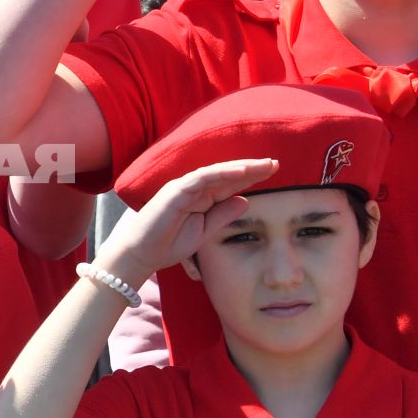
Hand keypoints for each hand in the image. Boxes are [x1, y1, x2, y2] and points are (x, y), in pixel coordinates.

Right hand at [95, 158, 279, 285]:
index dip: (251, 178)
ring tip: (263, 165)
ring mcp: (184, 187)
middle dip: (251, 168)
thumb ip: (223, 216)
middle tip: (276, 163)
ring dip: (241, 167)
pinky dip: (222, 173)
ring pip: (217, 172)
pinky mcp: (176, 190)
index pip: (229, 184)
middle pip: (227, 174)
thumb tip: (245, 200)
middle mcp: (194, 188)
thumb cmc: (168, 244)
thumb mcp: (204, 232)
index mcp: (201, 198)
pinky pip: (202, 178)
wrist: (141, 254)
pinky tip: (240, 172)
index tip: (273, 172)